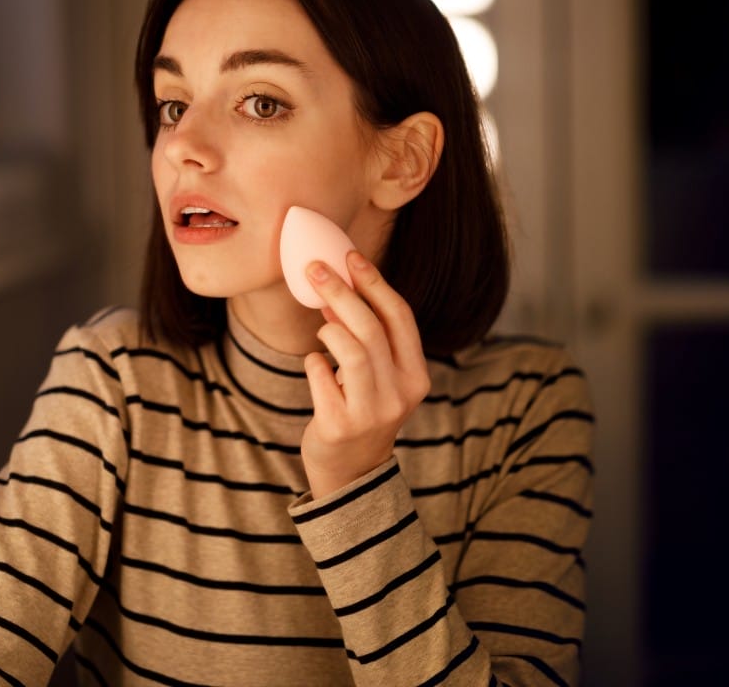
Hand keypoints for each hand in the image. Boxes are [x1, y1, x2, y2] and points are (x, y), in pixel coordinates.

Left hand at [301, 250, 430, 499]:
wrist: (350, 472)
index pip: (400, 316)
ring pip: (352, 350)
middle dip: (341, 291)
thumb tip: (337, 286)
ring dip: (329, 328)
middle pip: (371, 328)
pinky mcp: (340, 425)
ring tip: (321, 326)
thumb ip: (365, 335)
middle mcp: (401, 393)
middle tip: (315, 269)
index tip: (351, 257)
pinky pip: (320, 376)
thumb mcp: (376, 375)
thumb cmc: (361, 409)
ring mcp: (372, 412)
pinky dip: (313, 362)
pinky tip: (315, 365)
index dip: (375, 282)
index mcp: (416, 375)